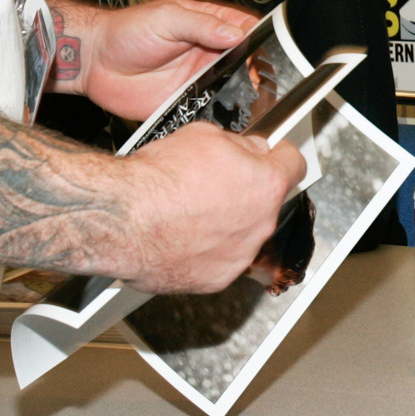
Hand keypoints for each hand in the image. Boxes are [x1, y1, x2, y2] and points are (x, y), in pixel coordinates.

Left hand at [66, 0, 257, 118]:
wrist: (94, 63)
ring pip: (235, 88)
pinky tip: (231, 120)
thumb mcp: (165, 18)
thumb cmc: (125, 31)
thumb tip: (237, 34)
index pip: (248, 29)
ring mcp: (200, 79)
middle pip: (248, 62)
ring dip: (246, 95)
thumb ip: (201, 25)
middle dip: (261, 72)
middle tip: (269, 83)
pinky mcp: (187, 103)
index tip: (274, 51)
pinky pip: (212, 110)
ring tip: (258, 104)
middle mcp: (210, 53)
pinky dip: (223, 116)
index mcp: (209, 25)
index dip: (264, 39)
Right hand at [114, 121, 306, 292]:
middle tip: (214, 183)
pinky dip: (205, 249)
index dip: (281, 157)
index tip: (274, 156)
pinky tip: (180, 234)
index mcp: (266, 185)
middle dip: (246, 191)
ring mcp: (239, 256)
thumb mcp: (205, 136)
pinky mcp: (215, 280)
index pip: (294, 165)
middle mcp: (260, 224)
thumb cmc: (157, 179)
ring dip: (225, 223)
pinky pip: (219, 260)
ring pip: (242, 234)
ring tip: (190, 211)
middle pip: (266, 202)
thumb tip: (249, 149)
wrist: (121, 219)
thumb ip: (240, 145)